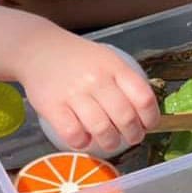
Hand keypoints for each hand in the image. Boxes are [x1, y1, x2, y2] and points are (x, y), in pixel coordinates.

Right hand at [16, 34, 160, 151]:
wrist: (40, 49)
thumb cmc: (79, 58)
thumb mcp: (108, 59)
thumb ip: (125, 81)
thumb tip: (145, 112)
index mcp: (115, 67)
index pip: (143, 97)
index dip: (151, 116)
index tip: (149, 125)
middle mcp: (97, 80)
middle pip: (125, 116)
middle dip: (133, 134)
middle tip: (132, 138)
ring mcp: (74, 93)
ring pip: (101, 129)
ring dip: (111, 142)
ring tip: (111, 142)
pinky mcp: (52, 106)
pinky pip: (73, 134)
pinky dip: (82, 142)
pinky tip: (85, 139)